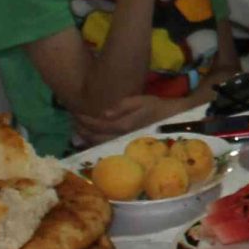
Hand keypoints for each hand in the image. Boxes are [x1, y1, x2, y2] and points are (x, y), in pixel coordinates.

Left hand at [74, 91, 192, 145]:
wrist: (174, 121)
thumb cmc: (158, 108)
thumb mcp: (142, 101)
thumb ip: (123, 106)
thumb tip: (103, 112)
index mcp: (124, 126)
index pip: (98, 125)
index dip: (85, 119)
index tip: (76, 112)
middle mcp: (121, 139)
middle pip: (95, 138)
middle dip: (82, 130)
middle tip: (73, 122)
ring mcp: (123, 145)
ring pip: (99, 145)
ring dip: (86, 138)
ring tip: (77, 130)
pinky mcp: (126, 146)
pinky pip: (106, 147)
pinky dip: (95, 143)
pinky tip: (90, 139)